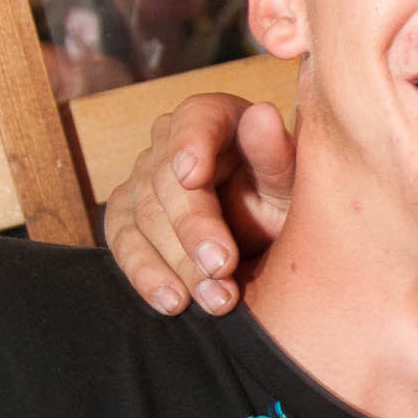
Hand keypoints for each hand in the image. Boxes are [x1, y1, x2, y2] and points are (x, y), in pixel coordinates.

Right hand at [103, 93, 296, 314]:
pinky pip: (125, 245)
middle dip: (194, 228)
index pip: (194, 120)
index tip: (192, 176)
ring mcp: (143, 182)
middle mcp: (170, 144)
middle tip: (222, 265)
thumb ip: (275, 152)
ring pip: (144, 219)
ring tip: (215, 298)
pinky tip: (173, 302)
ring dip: (178, 264)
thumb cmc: (283, 197)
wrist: (269, 234)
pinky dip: (147, 276)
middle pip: (166, 181)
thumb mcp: (291, 179)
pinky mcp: (128, 219)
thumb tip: (263, 115)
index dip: (189, 146)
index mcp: (214, 118)